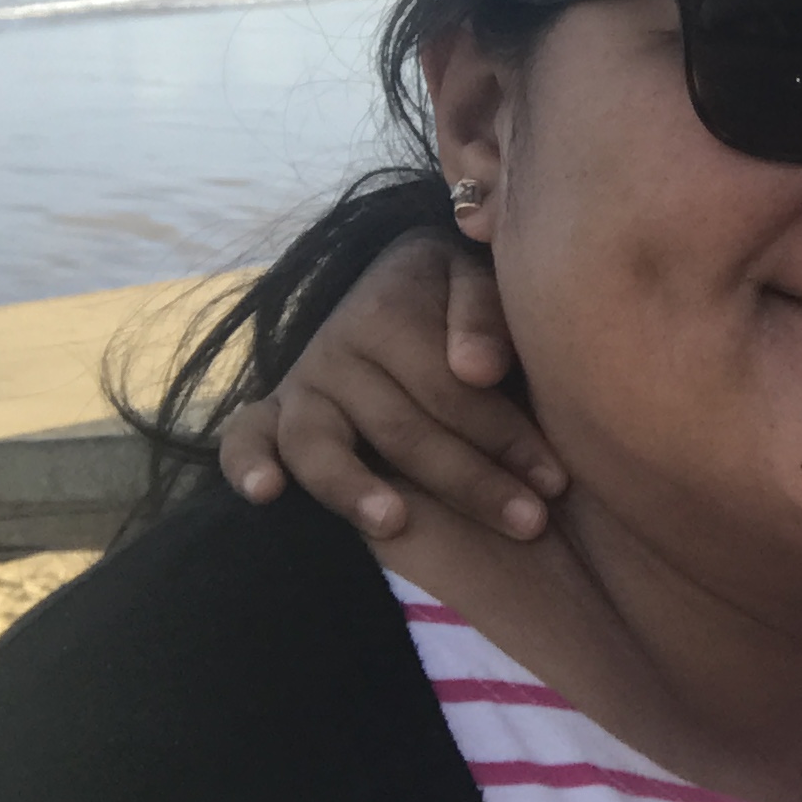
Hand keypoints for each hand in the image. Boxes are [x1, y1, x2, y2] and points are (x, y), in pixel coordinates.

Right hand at [215, 228, 563, 540]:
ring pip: (322, 445)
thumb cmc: (462, 297)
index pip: (450, 388)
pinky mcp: (274, 413)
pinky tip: (266, 493)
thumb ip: (486, 313)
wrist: (406, 283)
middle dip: (472, 480)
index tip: (556, 480)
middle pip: (401, 428)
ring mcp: (302, 383)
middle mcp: (337, 345)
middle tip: (531, 521)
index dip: (507, 436)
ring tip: (394, 521)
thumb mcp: (481, 279)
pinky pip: (245, 438)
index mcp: (389, 307)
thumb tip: (475, 369)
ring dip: (355, 488)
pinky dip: (246, 464)